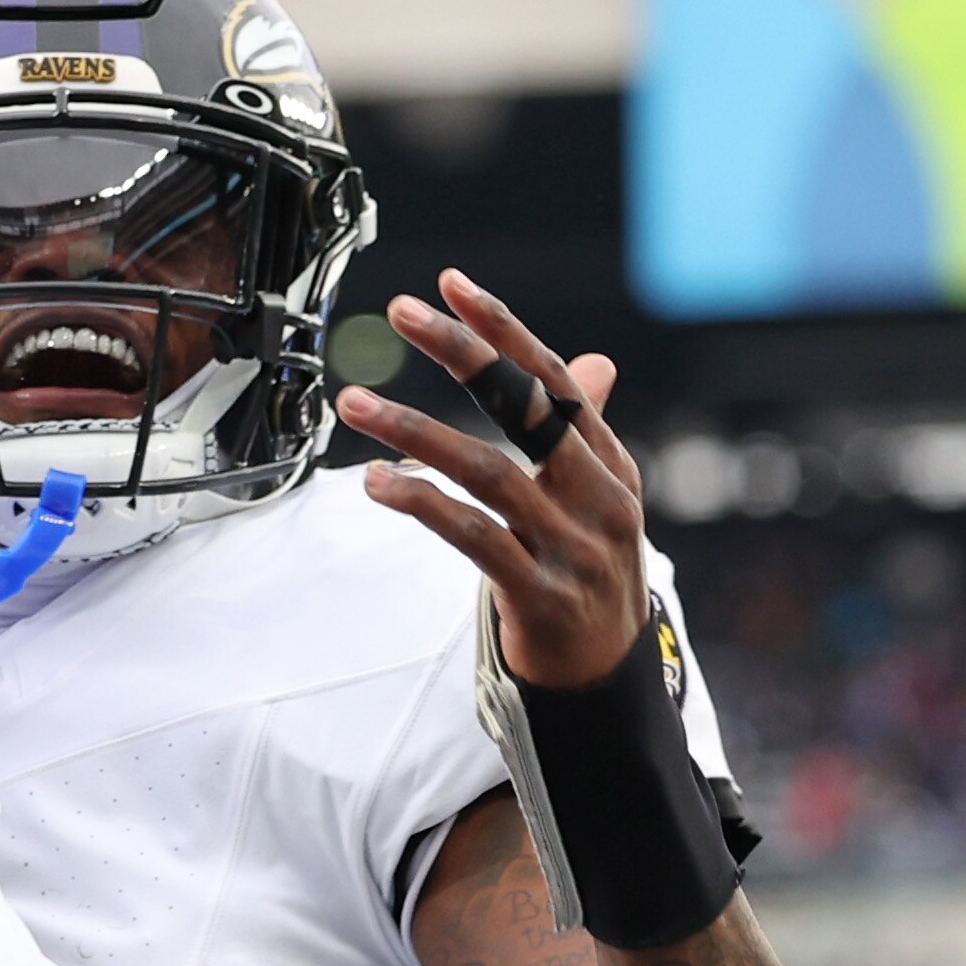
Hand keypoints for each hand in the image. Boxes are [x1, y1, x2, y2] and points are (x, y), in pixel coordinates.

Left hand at [336, 270, 649, 689]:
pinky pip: (471, 537)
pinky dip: (422, 504)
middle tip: (401, 313)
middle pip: (526, 407)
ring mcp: (570, 546)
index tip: (451, 285)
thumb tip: (591, 364)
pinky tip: (377, 484)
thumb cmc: (589, 578)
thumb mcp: (600, 502)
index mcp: (609, 465)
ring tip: (356, 403)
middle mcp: (597, 496)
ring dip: (415, 430)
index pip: (556, 379)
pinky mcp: (537, 593)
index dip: (503, 329)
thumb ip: (583, 434)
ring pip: (487, 469)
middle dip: (464, 353)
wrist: (607, 679)